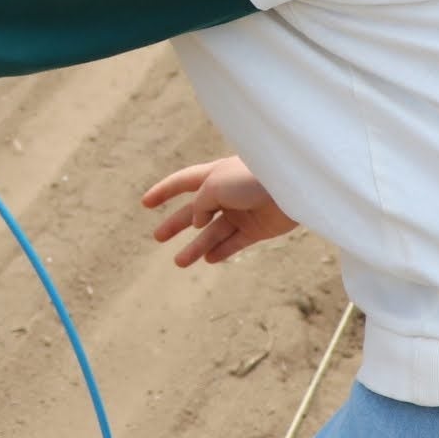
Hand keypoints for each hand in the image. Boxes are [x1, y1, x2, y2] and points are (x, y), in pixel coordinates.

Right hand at [143, 157, 298, 267]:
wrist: (292, 187)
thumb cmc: (251, 179)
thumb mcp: (214, 185)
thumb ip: (199, 204)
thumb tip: (198, 222)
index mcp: (215, 174)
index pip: (182, 182)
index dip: (163, 191)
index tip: (145, 203)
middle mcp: (226, 193)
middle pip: (195, 211)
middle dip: (176, 223)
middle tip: (157, 237)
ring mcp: (242, 212)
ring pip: (213, 232)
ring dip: (196, 246)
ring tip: (180, 262)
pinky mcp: (258, 229)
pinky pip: (235, 243)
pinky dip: (222, 251)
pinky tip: (209, 259)